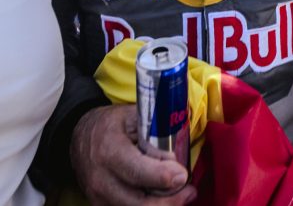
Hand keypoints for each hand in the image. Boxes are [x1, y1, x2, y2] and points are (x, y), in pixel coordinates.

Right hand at [70, 105, 195, 205]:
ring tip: (183, 196)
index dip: (161, 176)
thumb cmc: (112, 124)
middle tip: (190, 191)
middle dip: (168, 201)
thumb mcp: (133, 116)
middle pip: (137, 202)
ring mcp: (98, 197)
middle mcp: (101, 179)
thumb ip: (156, 128)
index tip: (182, 176)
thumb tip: (185, 129)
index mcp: (110, 150)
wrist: (80, 137)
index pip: (136, 171)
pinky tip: (165, 200)